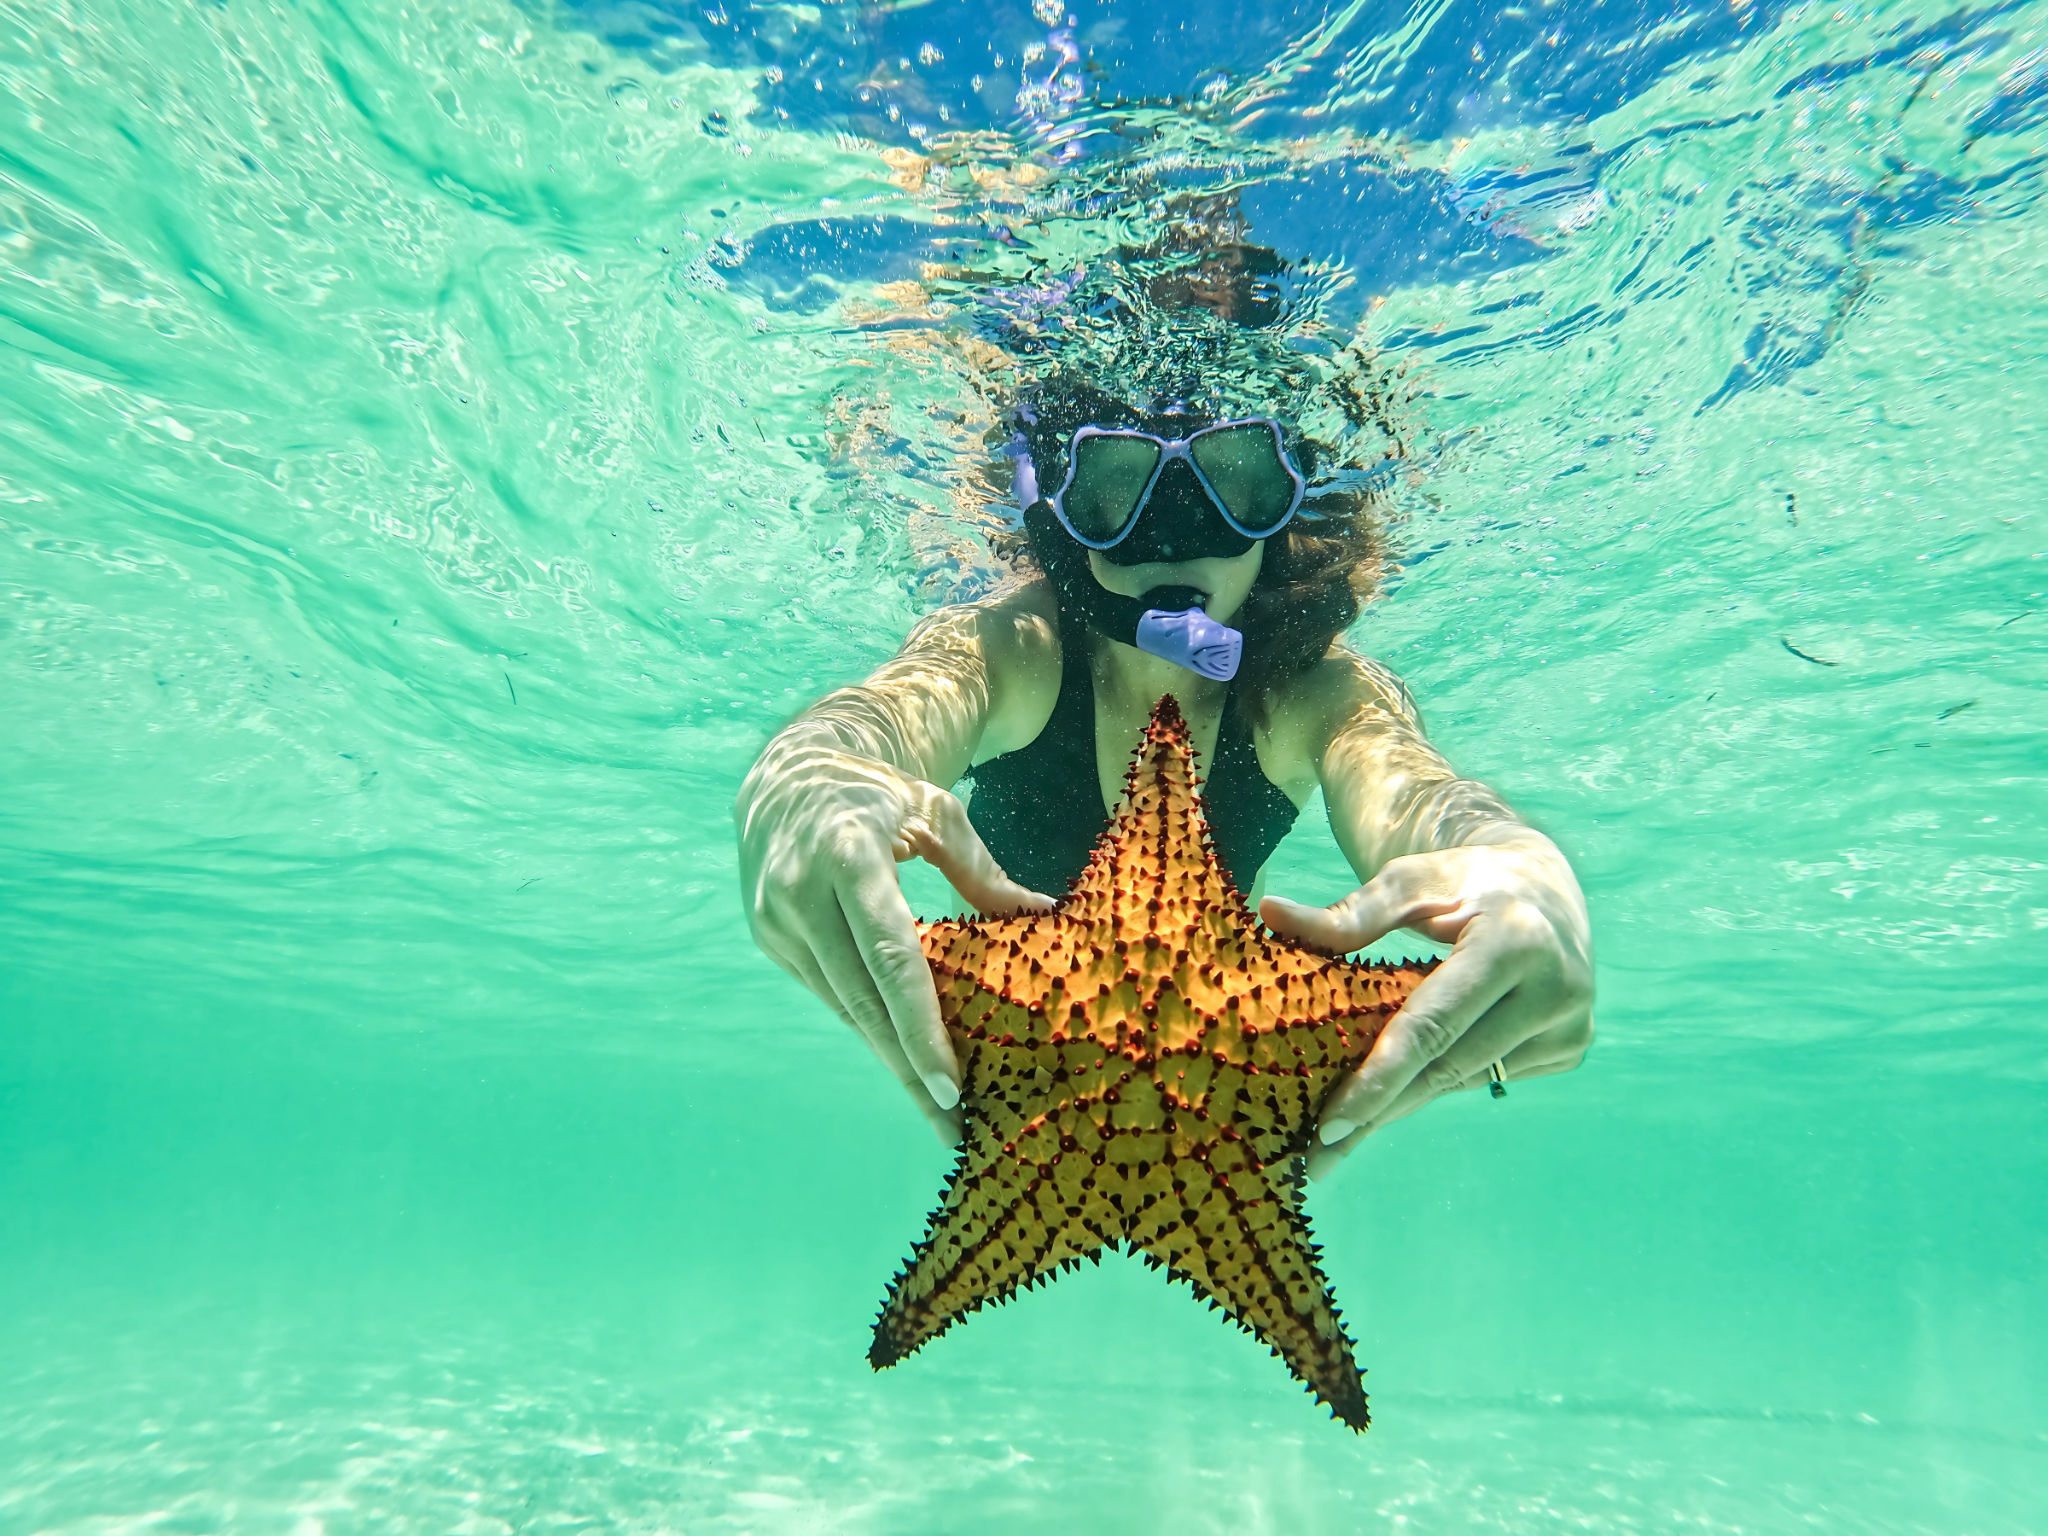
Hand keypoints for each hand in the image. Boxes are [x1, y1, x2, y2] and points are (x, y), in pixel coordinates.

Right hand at [735, 745, 1055, 1141]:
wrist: (786, 778)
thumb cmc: (879, 794)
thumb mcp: (936, 815)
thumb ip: (983, 873)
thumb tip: (1047, 919)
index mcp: (848, 852)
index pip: (890, 953)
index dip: (919, 1024)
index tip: (950, 1084)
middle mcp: (801, 891)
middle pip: (863, 999)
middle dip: (909, 1068)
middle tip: (953, 1127)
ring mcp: (777, 920)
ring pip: (844, 1007)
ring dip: (890, 1059)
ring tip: (938, 1110)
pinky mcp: (770, 939)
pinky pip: (831, 995)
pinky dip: (869, 1028)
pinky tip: (904, 1058)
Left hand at [1260, 834, 1592, 1179]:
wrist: (1547, 885)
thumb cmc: (1462, 880)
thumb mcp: (1407, 882)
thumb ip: (1347, 913)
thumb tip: (1269, 912)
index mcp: (1515, 940)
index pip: (1434, 1024)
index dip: (1379, 1077)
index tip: (1330, 1123)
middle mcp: (1555, 988)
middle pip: (1446, 1066)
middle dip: (1377, 1111)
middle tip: (1317, 1155)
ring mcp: (1570, 1025)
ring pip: (1463, 1079)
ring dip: (1402, 1104)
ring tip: (1340, 1134)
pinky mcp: (1571, 1046)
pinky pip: (1484, 1075)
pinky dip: (1437, 1081)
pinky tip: (1398, 1091)